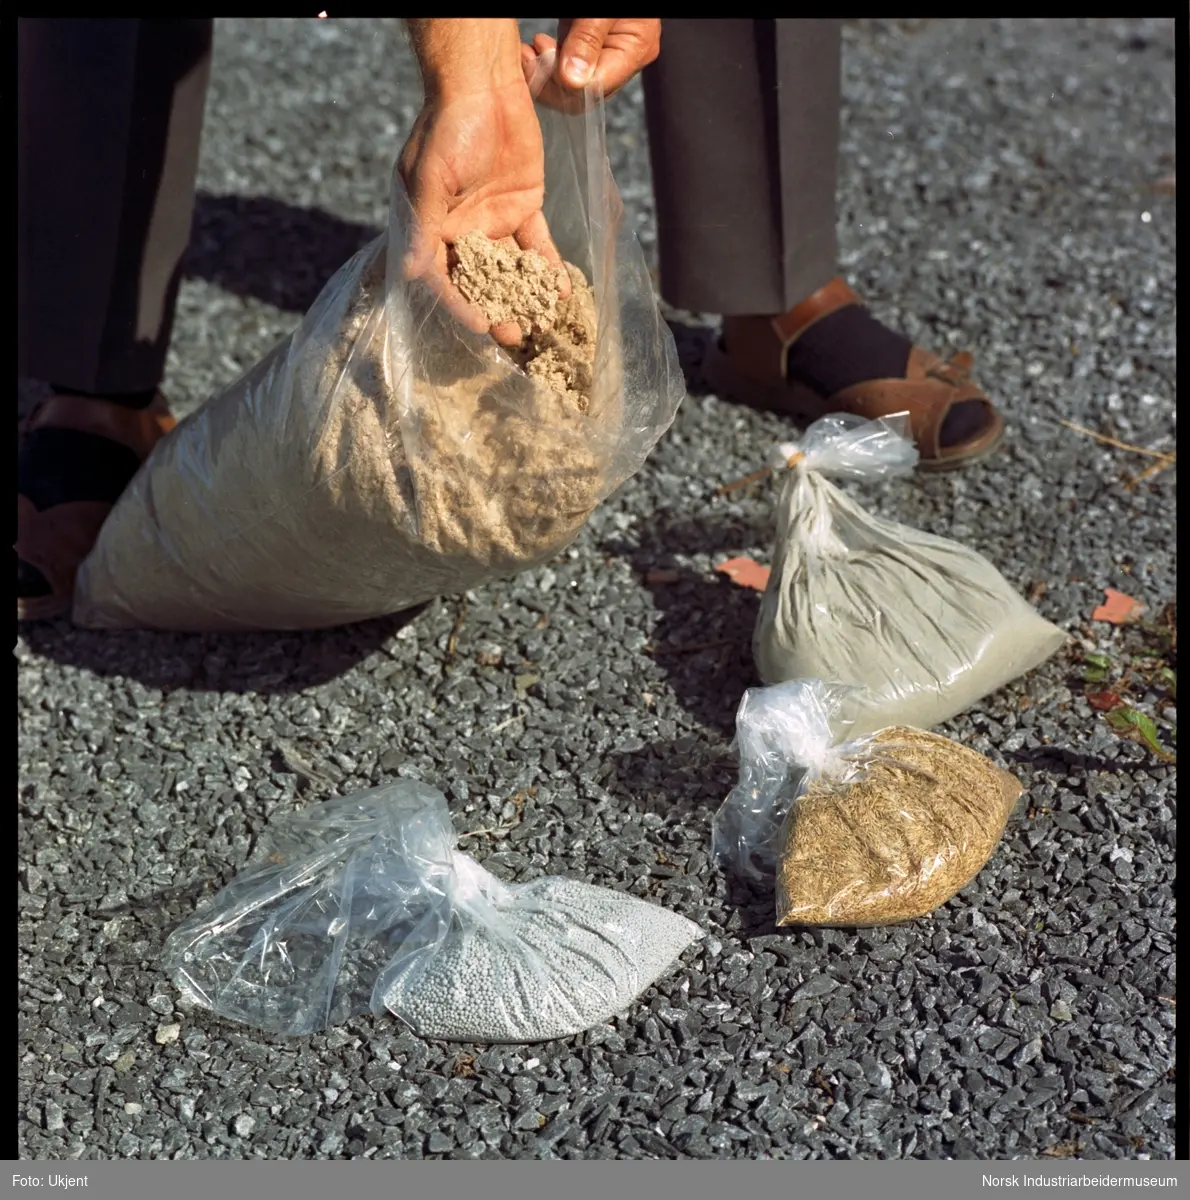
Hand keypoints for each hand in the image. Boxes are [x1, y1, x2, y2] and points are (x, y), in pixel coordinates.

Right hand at [400, 19, 569, 344]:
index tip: (479, 325)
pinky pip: (538, 246)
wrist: (485, 86)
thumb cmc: (448, 127)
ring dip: (525, 296)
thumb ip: (423, 227)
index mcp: (432, 227)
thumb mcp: (430, 179)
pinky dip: (550, 268)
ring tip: (541, 322)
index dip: (459, 303)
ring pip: (511, 270)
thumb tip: (408, 274)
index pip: (443, 276)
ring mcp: (494, 221)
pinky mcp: (524, 208)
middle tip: (514, 336)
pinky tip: (564, 290)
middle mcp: (463, 231)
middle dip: (496, 309)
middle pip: (480, 281)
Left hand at [520, 19, 660, 109]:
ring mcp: (605, 53)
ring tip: (530, 50)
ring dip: (545, 72)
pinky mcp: (587, 44)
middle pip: (583, 93)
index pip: (596, 89)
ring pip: (570, 83)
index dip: (564, 85)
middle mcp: (622, 57)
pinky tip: (536, 47)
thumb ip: (588, 38)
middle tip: (528, 58)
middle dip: (551, 81)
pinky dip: (547, 61)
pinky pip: (566, 66)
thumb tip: (572, 80)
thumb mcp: (603, 7)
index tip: (539, 62)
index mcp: (636, 49)